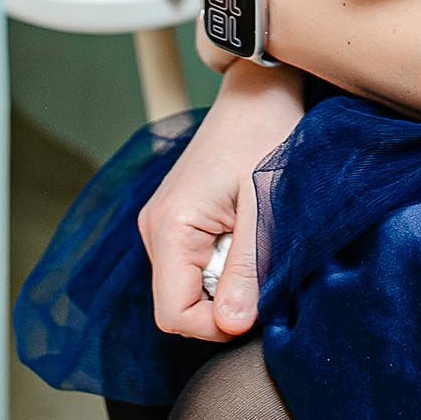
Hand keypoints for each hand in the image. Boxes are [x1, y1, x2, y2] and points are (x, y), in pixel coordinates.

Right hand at [139, 64, 306, 339]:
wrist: (258, 93)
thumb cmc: (266, 137)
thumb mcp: (265, 206)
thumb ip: (248, 268)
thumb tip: (233, 325)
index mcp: (170, 226)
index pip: (174, 315)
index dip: (216, 326)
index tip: (256, 306)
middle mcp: (154, 228)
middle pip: (180, 304)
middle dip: (224, 300)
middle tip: (261, 265)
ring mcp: (162, 223)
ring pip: (188, 286)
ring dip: (226, 280)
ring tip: (255, 240)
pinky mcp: (176, 220)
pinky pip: (194, 264)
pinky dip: (224, 262)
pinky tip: (245, 233)